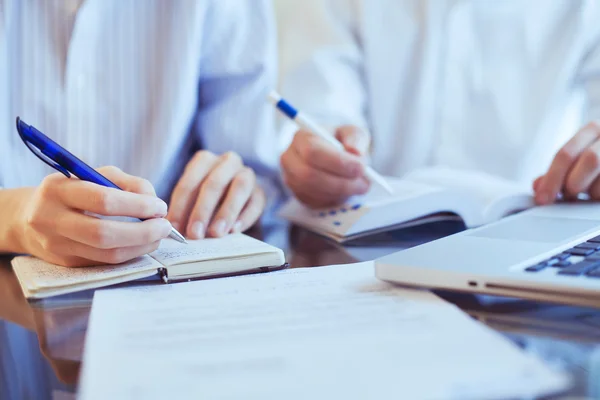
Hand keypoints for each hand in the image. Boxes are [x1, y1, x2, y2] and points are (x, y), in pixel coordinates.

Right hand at [15, 167, 171, 266]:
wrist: (29, 217)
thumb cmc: (73, 190)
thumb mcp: (95, 175)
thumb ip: (127, 183)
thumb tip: (154, 202)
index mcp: (57, 190)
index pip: (103, 200)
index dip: (138, 205)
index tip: (160, 207)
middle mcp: (50, 219)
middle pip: (104, 234)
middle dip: (143, 232)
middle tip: (165, 226)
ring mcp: (56, 246)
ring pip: (106, 254)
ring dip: (141, 246)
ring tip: (159, 235)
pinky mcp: (66, 263)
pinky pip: (105, 263)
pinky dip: (130, 254)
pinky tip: (143, 244)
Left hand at [167, 151, 265, 238]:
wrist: (234, 198)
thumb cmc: (206, 199)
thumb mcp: (192, 198)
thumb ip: (183, 210)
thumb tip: (171, 229)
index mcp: (204, 160)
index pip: (190, 182)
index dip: (180, 206)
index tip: (175, 227)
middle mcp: (227, 162)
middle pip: (214, 183)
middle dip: (202, 210)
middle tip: (195, 234)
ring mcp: (247, 174)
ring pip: (239, 188)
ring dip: (226, 212)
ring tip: (216, 234)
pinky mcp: (261, 192)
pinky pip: (256, 202)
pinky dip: (245, 217)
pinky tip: (234, 231)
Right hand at [280, 125, 370, 207]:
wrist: (335, 156)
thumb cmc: (342, 142)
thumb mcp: (353, 133)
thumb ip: (356, 138)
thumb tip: (355, 152)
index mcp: (301, 137)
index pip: (312, 151)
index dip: (337, 162)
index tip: (361, 168)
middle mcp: (290, 158)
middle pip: (309, 175)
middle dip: (340, 182)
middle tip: (364, 183)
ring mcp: (291, 179)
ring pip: (314, 192)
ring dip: (341, 192)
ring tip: (359, 186)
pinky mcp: (298, 195)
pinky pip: (316, 203)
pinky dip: (335, 199)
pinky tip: (347, 191)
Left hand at [534, 122, 599, 203]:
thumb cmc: (597, 157)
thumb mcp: (578, 158)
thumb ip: (558, 171)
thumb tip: (538, 187)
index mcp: (592, 130)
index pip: (566, 154)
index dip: (551, 179)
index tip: (542, 199)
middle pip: (591, 160)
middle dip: (574, 183)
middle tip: (569, 195)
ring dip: (592, 191)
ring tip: (589, 191)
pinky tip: (598, 194)